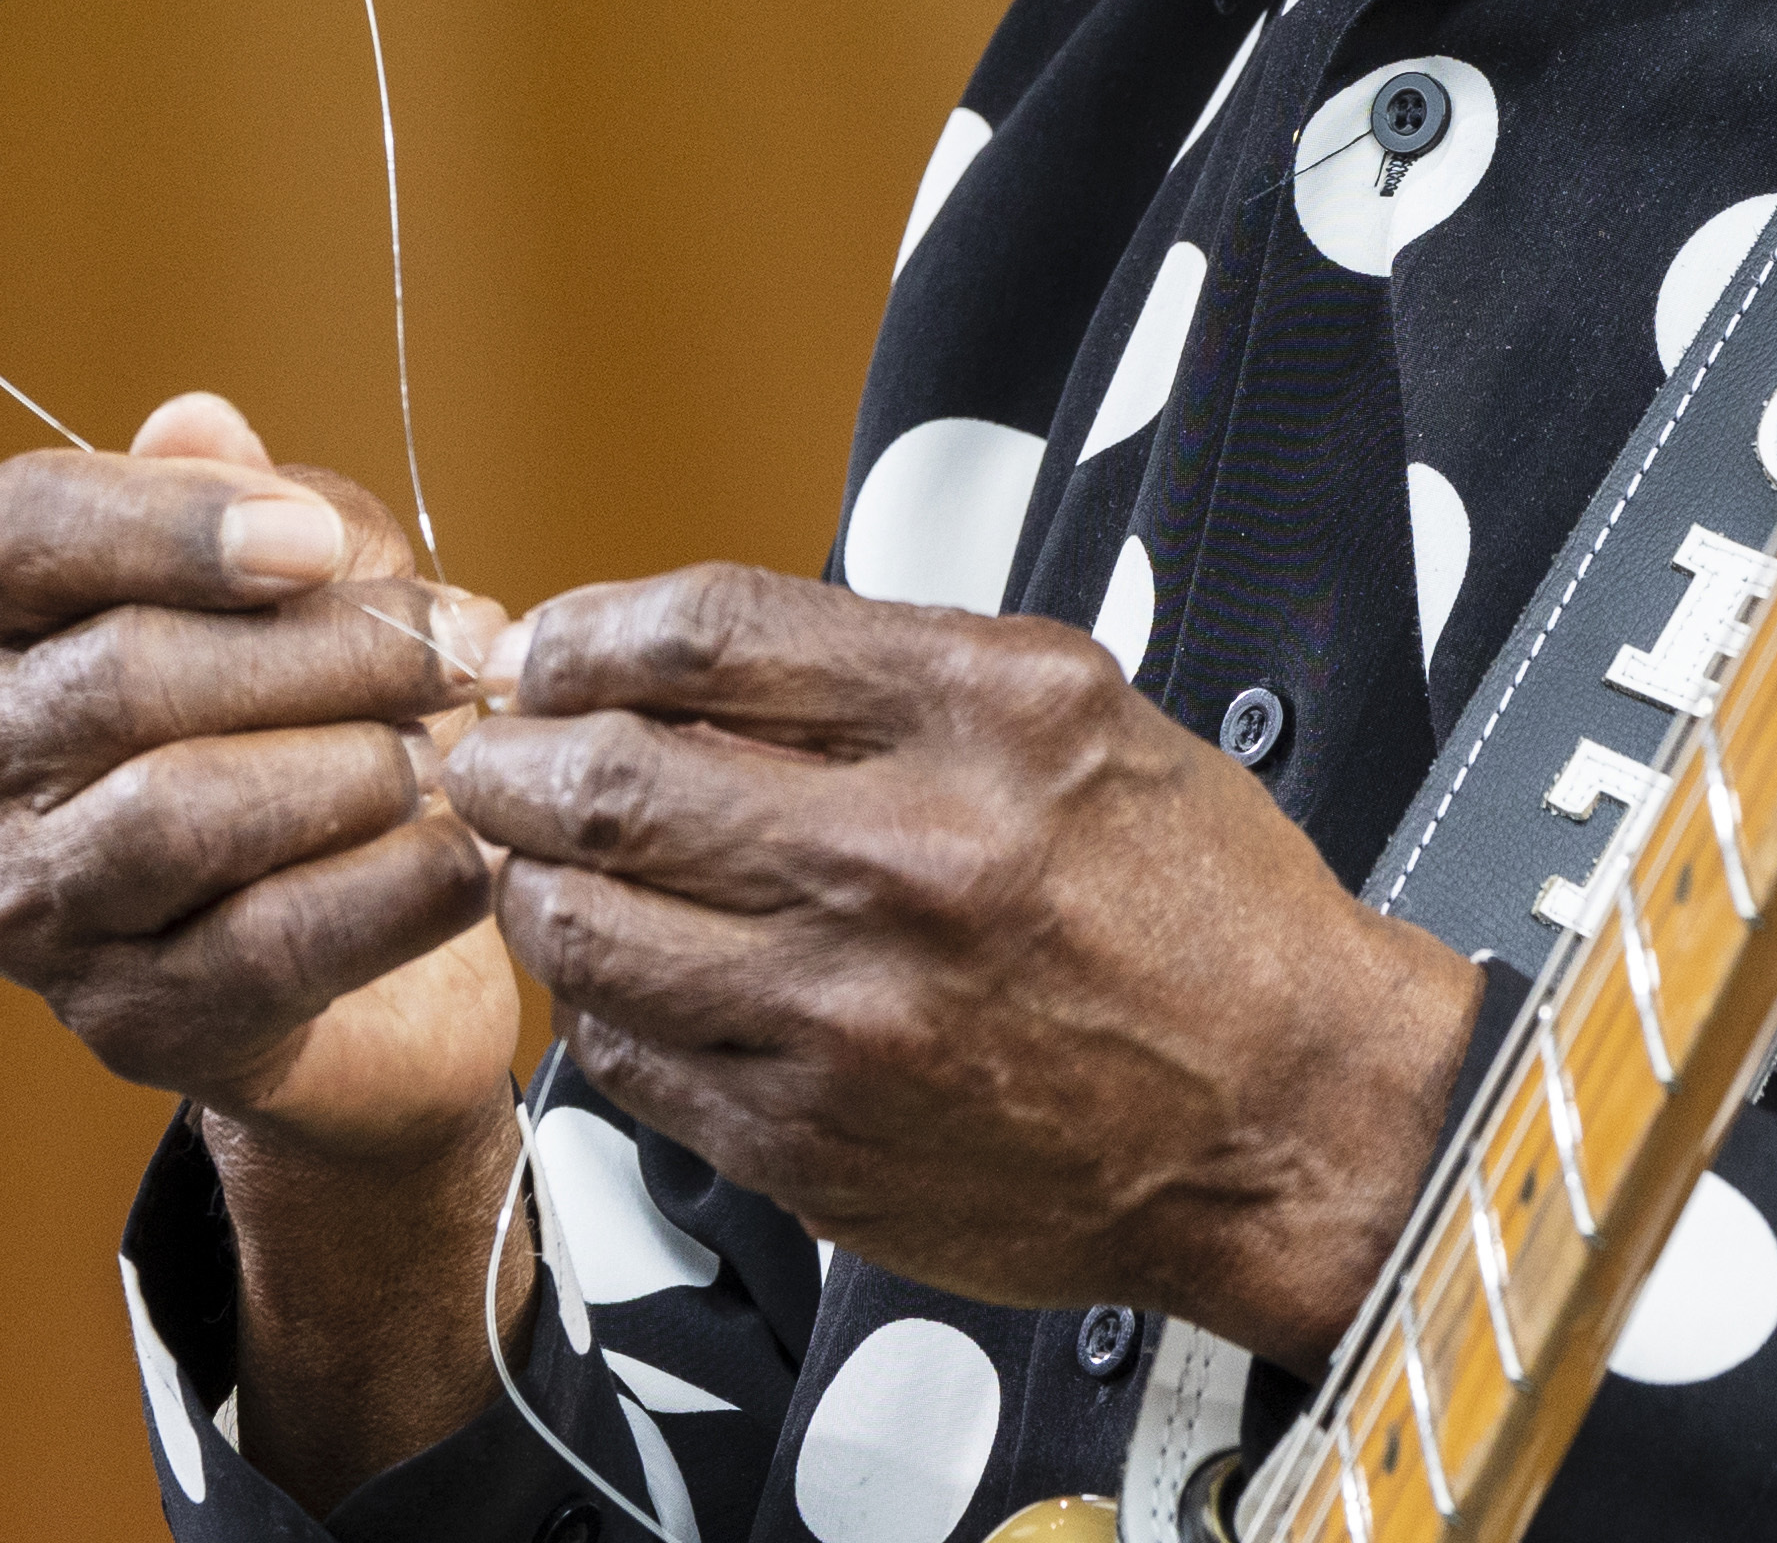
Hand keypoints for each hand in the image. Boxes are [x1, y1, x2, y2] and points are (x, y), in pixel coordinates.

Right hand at [0, 393, 515, 1152]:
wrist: (340, 928)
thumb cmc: (287, 700)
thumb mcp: (278, 575)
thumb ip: (244, 496)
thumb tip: (199, 423)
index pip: (21, 528)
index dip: (174, 523)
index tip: (320, 542)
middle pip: (127, 674)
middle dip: (328, 652)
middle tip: (463, 642)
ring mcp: (15, 906)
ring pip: (182, 815)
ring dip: (353, 769)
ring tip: (454, 749)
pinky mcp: (117, 1020)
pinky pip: (262, 946)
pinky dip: (388, 893)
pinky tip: (471, 857)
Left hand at [448, 566, 1481, 1370]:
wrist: (1285, 1117)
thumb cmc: (1196, 910)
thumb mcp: (1077, 713)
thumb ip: (885, 678)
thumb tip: (679, 666)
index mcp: (987, 716)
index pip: (707, 634)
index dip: (589, 631)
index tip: (552, 646)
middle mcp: (912, 858)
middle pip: (609, 778)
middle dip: (511, 756)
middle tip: (490, 753)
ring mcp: (851, 1014)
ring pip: (587, 929)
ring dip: (534, 882)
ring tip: (543, 863)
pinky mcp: (815, 1143)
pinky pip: (629, 1058)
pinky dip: (604, 1003)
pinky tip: (636, 974)